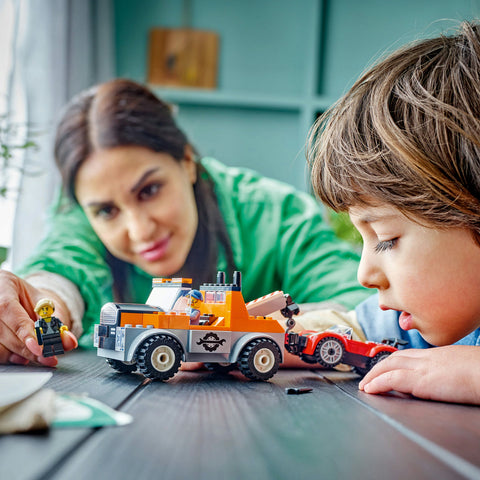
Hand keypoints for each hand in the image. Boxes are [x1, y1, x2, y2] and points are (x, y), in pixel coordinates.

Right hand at [0, 270, 77, 365]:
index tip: (39, 347)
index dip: (23, 330)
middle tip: (48, 357)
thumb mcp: (46, 304)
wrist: (18, 298)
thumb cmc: (30, 300)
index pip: (7, 308)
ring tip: (38, 356)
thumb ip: (56, 321)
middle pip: (3, 330)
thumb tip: (69, 341)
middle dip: (27, 348)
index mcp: (3, 286)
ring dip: (19, 354)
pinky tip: (22, 357)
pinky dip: (10, 357)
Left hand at [359, 346, 479, 403]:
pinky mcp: (422, 380)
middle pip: (394, 358)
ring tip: (364, 386)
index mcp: (437, 355)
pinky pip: (392, 379)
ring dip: (373, 376)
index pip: (407, 355)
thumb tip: (444, 380)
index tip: (382, 369)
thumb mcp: (462, 367)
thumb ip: (447, 371)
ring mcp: (422, 368)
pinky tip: (370, 390)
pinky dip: (378, 383)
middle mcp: (426, 358)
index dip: (392, 361)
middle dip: (378, 368)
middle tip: (368, 378)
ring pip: (388, 366)